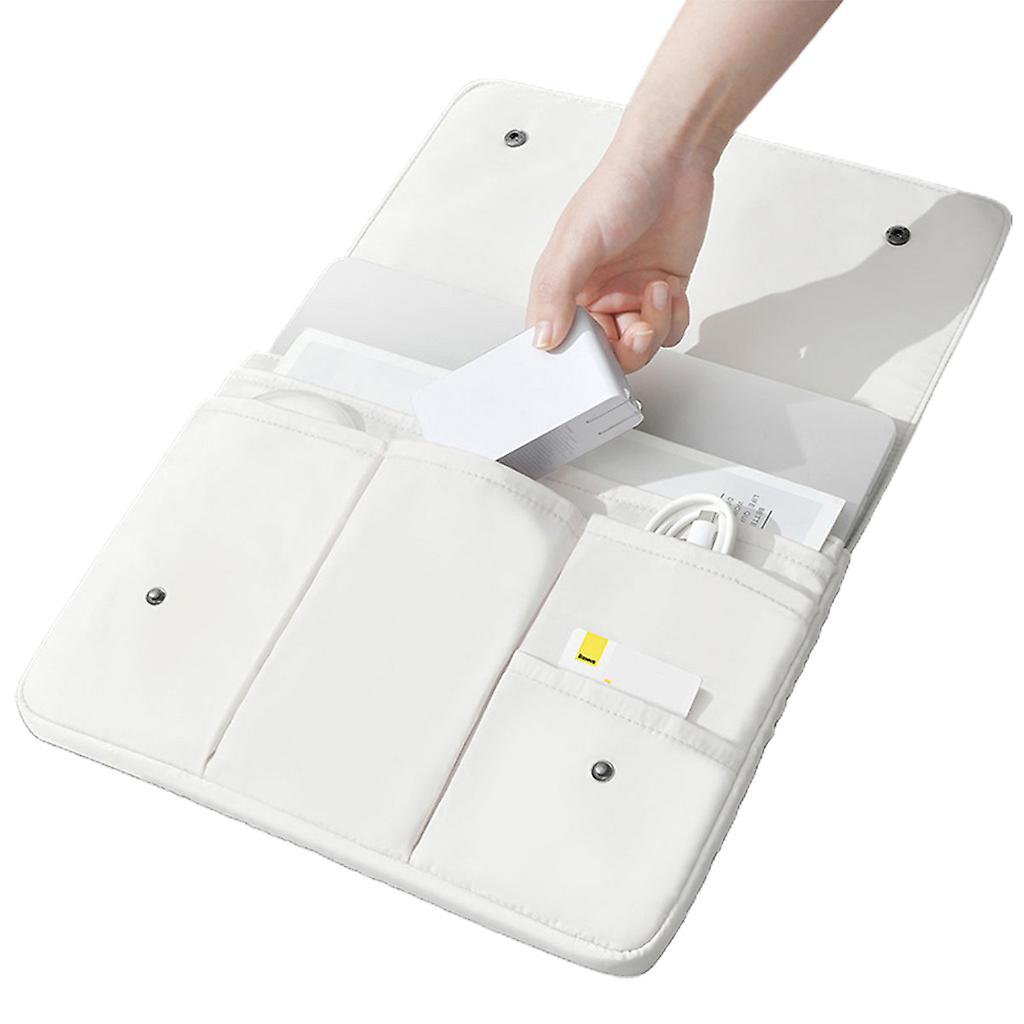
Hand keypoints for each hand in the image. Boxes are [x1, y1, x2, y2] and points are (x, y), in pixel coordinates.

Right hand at [527, 144, 715, 371]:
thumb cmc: (620, 184)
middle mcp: (596, 295)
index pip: (562, 343)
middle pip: (606, 354)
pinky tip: (669, 290)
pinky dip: (674, 319)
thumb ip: (555, 293)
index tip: (596, 356)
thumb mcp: (578, 240)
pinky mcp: (662, 293)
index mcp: (564, 286)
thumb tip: (542, 337)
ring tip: (656, 293)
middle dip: (627, 349)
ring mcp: (630, 295)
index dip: (580, 358)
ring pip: (640, 346)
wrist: (675, 159)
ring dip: (654, 328)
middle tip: (636, 329)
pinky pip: (668, 330)